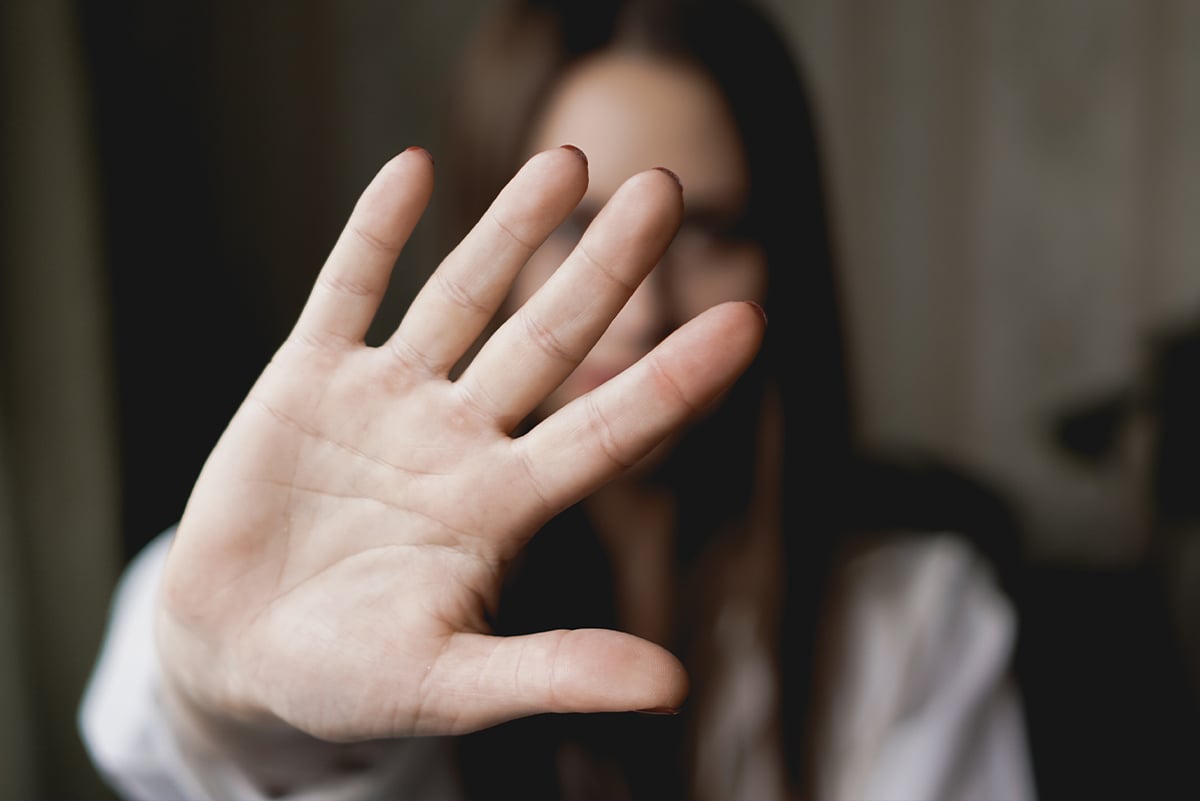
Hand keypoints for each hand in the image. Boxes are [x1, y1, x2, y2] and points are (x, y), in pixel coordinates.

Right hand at [155, 145, 764, 742]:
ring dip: (509, 229)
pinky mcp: (308, 380)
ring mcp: (387, 400)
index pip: (608, 432)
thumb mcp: (448, 685)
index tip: (745, 319)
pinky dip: (374, 233)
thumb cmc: (348, 681)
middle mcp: (459, 438)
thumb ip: (554, 674)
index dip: (673, 380)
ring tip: (566, 160)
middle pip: (548, 339)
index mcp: (502, 505)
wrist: (239, 656)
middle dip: (605, 269)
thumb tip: (676, 687)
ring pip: (462, 297)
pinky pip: (346, 291)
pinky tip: (410, 168)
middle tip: (665, 190)